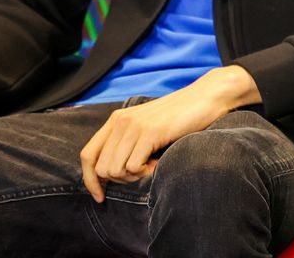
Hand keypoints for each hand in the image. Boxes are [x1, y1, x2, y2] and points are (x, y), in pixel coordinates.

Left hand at [79, 65, 259, 202]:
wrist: (205, 97)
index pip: (87, 155)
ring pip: (116, 170)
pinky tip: (159, 162)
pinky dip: (147, 172)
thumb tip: (110, 174)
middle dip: (120, 180)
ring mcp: (134, 126)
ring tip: (152, 165)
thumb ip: (126, 143)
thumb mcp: (145, 127)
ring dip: (134, 177)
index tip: (100, 196)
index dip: (90, 180)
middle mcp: (120, 121)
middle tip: (142, 172)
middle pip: (102, 168)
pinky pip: (134, 167)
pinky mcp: (150, 132)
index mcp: (116, 120)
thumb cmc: (178, 117)